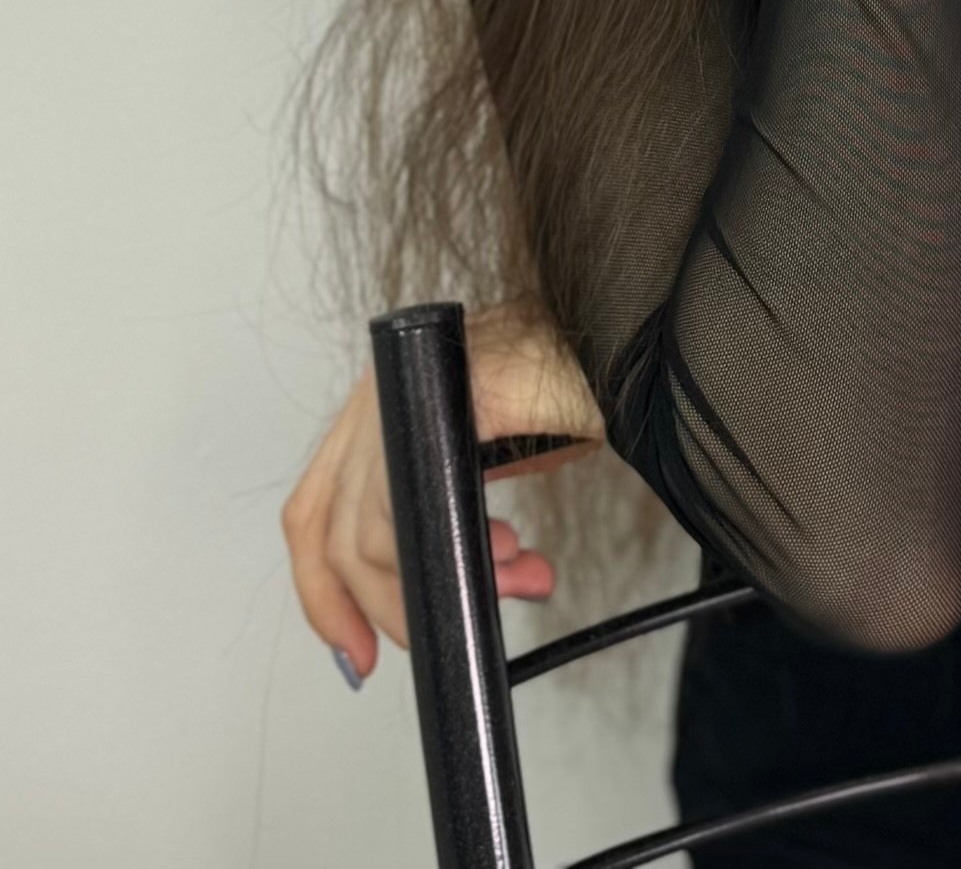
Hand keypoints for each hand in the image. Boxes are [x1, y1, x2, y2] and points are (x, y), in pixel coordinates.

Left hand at [281, 306, 602, 686]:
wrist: (614, 339)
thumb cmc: (554, 385)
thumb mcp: (478, 462)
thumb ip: (449, 521)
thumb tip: (444, 596)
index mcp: (375, 412)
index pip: (314, 515)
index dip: (327, 594)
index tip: (358, 653)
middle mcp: (376, 398)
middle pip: (332, 535)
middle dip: (387, 605)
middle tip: (433, 631)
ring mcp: (407, 394)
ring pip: (366, 533)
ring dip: (433, 585)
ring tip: (508, 583)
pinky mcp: (452, 402)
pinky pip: (413, 508)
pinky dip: (454, 555)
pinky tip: (507, 558)